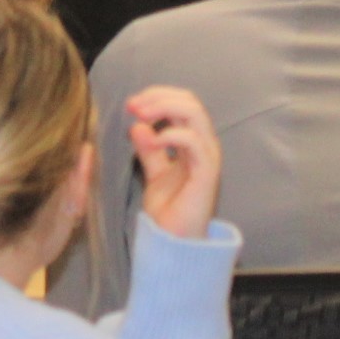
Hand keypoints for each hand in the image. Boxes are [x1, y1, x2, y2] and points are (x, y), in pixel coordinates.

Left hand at [121, 86, 221, 239]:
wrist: (173, 241)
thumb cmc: (168, 210)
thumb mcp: (153, 172)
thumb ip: (148, 149)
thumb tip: (137, 125)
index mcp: (194, 142)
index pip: (183, 103)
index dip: (158, 96)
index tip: (131, 104)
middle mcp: (204, 145)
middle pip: (191, 101)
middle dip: (159, 97)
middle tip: (133, 106)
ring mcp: (208, 157)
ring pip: (195, 113)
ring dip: (164, 107)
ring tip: (140, 116)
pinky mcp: (207, 172)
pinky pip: (193, 141)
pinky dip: (170, 134)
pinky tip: (152, 140)